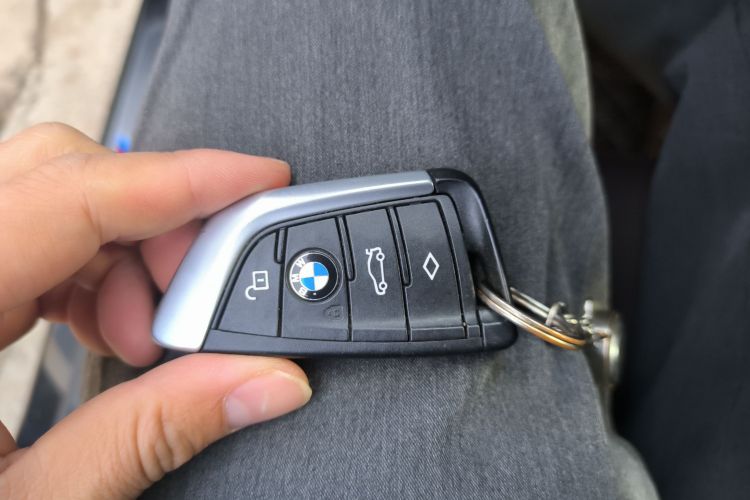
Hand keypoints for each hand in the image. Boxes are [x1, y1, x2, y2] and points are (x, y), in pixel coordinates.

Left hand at [0, 123, 311, 497]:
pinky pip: (33, 239)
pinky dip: (94, 272)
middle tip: (204, 301)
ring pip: (49, 201)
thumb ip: (150, 433)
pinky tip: (109, 331)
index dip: (177, 180)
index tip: (251, 181)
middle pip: (56, 177)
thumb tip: (260, 383)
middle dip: (155, 228)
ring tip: (149, 340)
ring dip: (127, 257)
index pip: (65, 196)